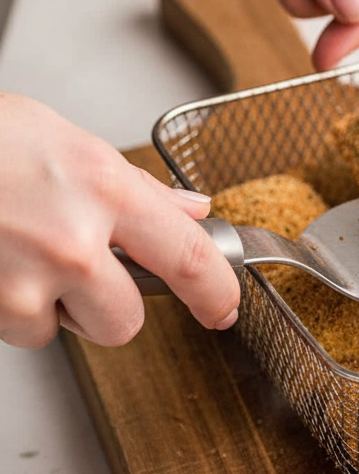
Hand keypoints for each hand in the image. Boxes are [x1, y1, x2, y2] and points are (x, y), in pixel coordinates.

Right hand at [0, 94, 239, 348]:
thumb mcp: (65, 141)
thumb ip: (132, 186)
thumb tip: (187, 210)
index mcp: (104, 186)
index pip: (190, 256)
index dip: (216, 291)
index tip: (223, 307)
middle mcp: (73, 240)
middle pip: (129, 321)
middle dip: (110, 305)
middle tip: (77, 268)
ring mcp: (28, 281)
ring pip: (71, 331)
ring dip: (54, 307)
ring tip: (19, 252)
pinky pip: (24, 332)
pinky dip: (11, 309)